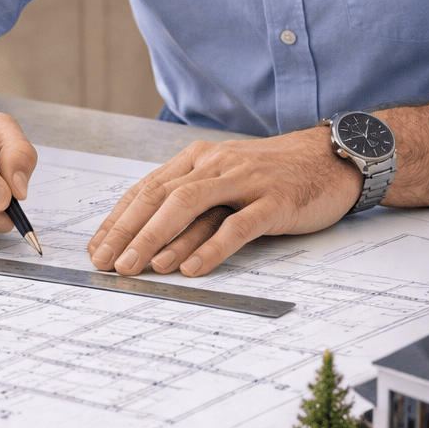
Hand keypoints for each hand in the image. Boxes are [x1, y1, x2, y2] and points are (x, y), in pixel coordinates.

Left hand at [87, 128, 361, 277]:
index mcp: (199, 158)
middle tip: (106, 263)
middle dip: (127, 231)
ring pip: (189, 206)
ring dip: (156, 238)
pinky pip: (236, 226)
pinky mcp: (274, 202)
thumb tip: (150, 238)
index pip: (147, 188)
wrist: (331, 158)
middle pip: (160, 197)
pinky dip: (211, 248)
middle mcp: (215, 164)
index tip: (97, 248)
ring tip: (134, 266)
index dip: (118, 219)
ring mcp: (245, 181)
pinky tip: (191, 269)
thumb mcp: (226, 178)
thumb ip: (194, 200)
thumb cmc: (275, 175)